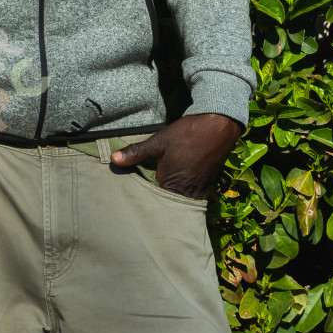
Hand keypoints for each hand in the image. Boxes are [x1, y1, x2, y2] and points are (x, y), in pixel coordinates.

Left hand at [108, 113, 241, 199]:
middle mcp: (185, 193)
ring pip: (179, 203)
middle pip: (166, 205)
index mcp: (170, 185)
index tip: (133, 202)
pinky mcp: (206, 187)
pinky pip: (191, 198)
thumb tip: (113, 159)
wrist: (219, 126)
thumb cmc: (187, 133)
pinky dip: (183, 196)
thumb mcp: (158, 141)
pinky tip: (176, 190)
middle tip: (142, 206)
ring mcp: (198, 191)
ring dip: (170, 201)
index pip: (151, 202)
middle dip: (156, 204)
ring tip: (158, 200)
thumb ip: (135, 153)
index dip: (143, 201)